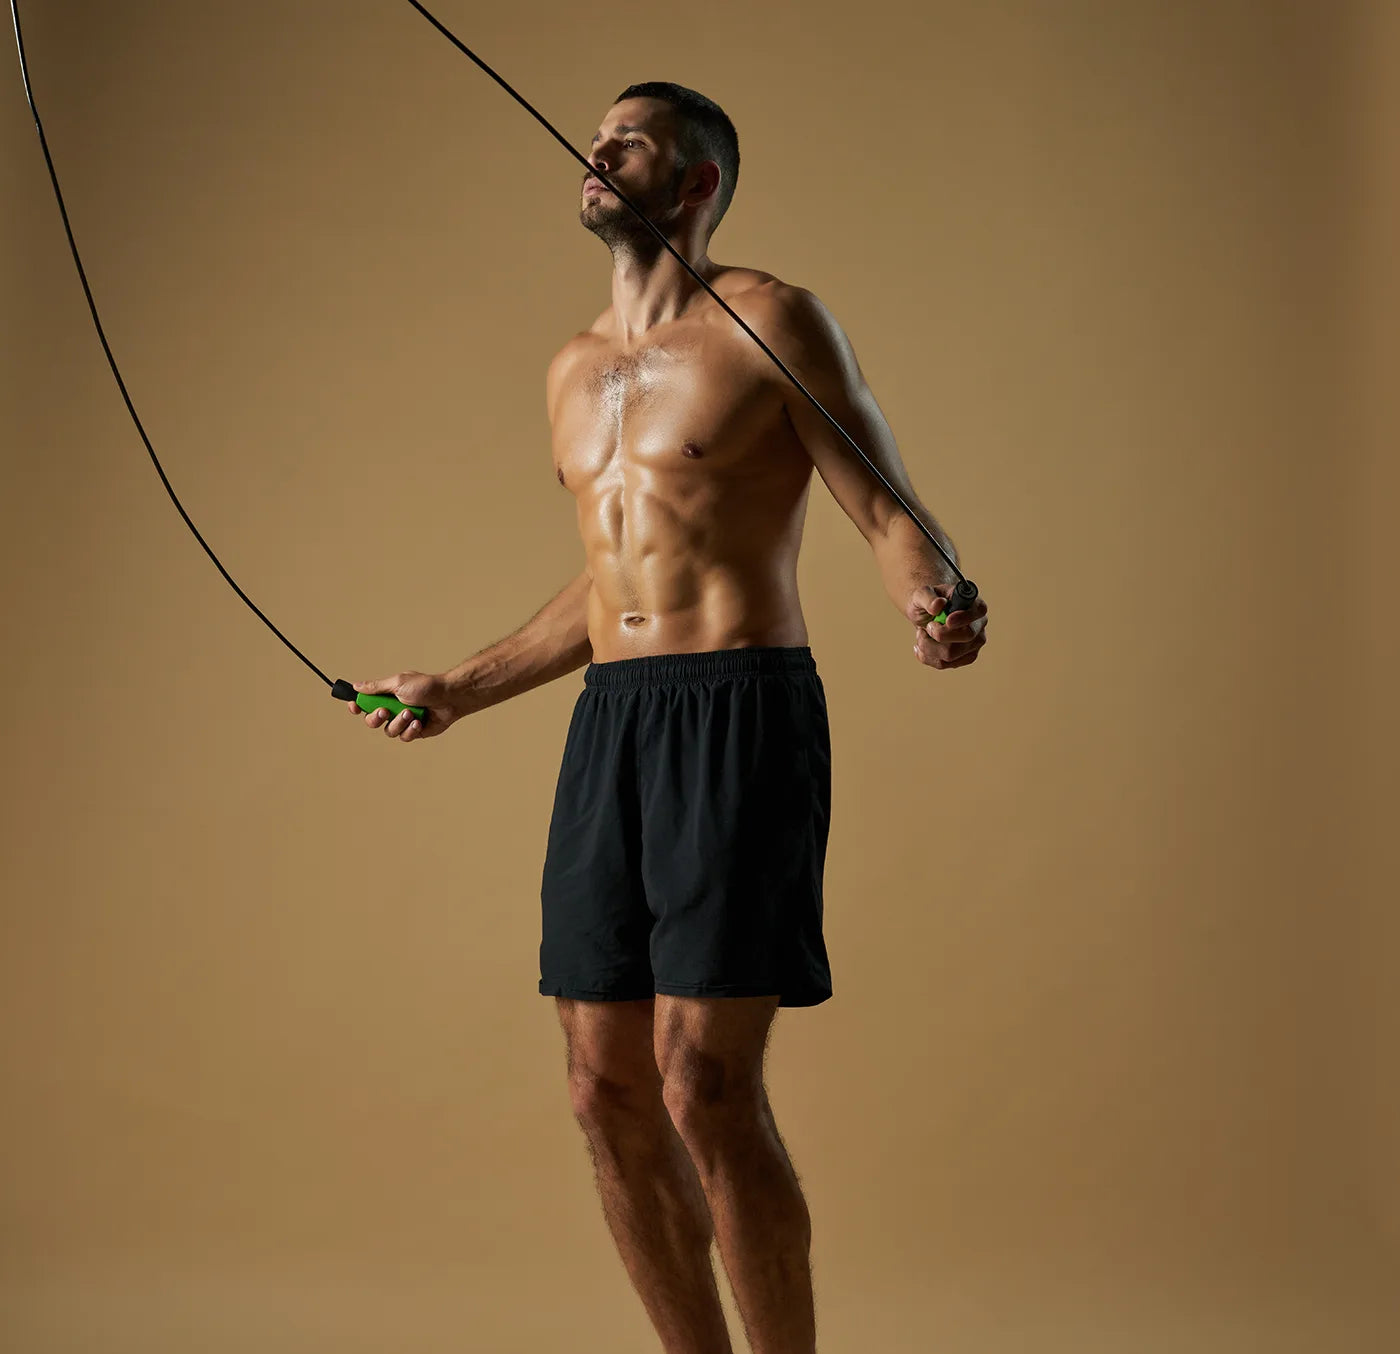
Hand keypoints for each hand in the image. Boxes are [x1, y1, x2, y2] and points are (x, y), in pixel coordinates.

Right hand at [344, 669, 463, 741]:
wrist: (450, 697)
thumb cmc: (426, 686)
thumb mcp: (398, 683)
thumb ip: (376, 687)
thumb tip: (356, 686)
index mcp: (388, 695)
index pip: (365, 703)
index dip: (356, 706)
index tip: (353, 706)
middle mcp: (394, 709)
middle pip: (372, 721)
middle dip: (376, 718)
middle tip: (385, 712)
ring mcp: (404, 721)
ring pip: (389, 731)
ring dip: (398, 722)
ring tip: (411, 713)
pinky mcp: (415, 732)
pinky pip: (404, 737)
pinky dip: (411, 730)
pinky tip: (420, 721)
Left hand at [906, 584, 988, 670]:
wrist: (924, 615)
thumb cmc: (927, 601)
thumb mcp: (922, 594)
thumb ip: (928, 597)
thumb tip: (938, 605)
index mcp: (974, 604)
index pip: (979, 610)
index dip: (965, 617)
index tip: (947, 620)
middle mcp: (978, 624)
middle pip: (967, 636)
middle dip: (941, 634)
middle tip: (928, 626)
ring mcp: (974, 644)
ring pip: (951, 654)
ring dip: (928, 645)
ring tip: (921, 633)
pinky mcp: (963, 658)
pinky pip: (944, 664)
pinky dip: (926, 656)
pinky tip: (921, 645)